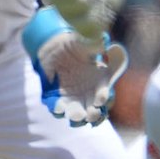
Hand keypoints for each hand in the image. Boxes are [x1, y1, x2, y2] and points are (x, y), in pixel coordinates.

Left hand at [22, 6, 127, 126]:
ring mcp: (73, 99)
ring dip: (76, 116)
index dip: (104, 97)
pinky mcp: (57, 99)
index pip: (105, 94)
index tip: (100, 99)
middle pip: (94, 110)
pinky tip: (57, 109)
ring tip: (75, 116)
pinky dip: (58, 110)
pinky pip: (58, 109)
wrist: (54, 48)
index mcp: (100, 82)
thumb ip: (95, 45)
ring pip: (77, 113)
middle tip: (90, 114)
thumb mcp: (85, 43)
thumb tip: (105, 42)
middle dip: (93, 114)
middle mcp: (88, 94)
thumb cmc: (75, 45)